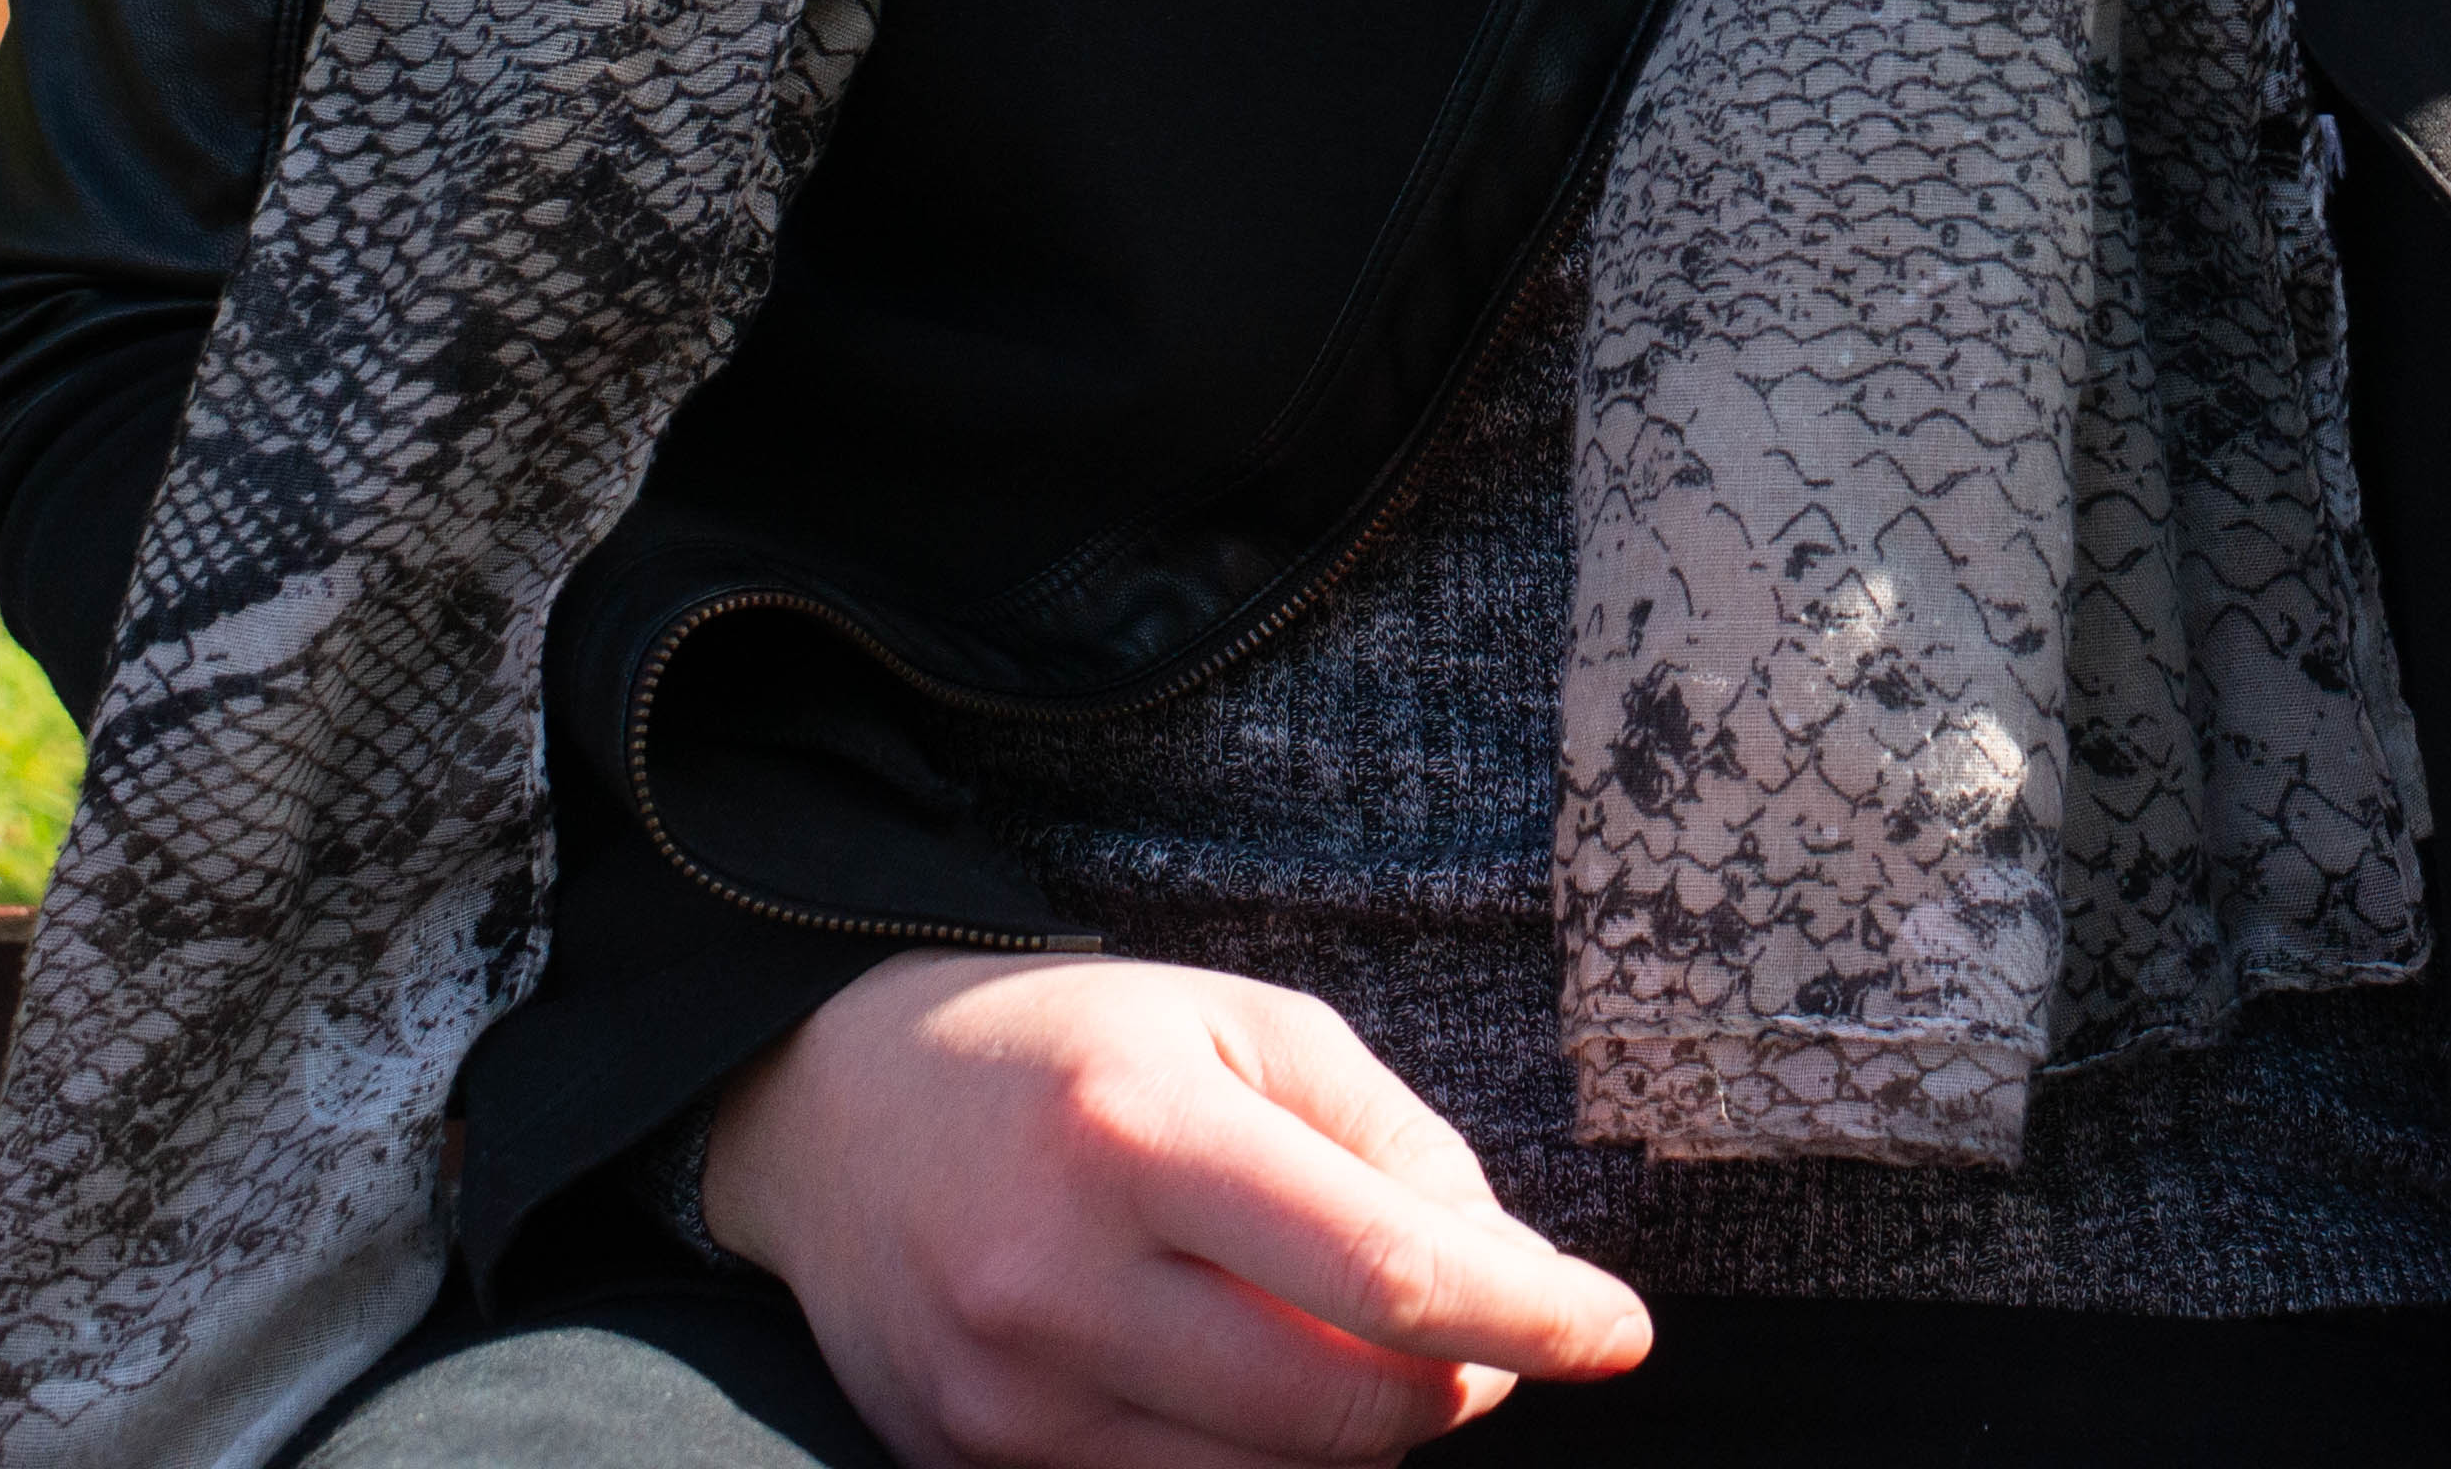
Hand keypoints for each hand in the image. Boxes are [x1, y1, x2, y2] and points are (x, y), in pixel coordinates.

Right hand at [700, 953, 1656, 1468]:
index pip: (1385, 1274)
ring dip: (1364, 1430)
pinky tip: (1250, 1374)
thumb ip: (1392, 1140)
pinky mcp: (973, 1466)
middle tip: (1477, 1331)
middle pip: (1343, 1410)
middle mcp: (1059, 1280)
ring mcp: (1008, 1397)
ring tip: (1351, 1339)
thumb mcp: (1245, 1025)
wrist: (830, 1114)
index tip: (1620, 1332)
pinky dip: (1257, 1456)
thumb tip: (1508, 1272)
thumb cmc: (1072, 1050)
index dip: (1531, 1315)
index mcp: (1138, 1135)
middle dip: (1456, 1383)